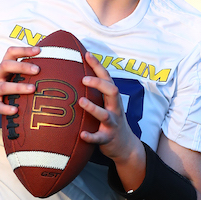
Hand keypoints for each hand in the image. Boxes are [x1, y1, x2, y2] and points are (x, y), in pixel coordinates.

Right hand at [0, 46, 39, 122]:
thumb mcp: (4, 77)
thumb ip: (18, 72)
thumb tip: (45, 68)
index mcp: (1, 69)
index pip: (10, 53)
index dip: (24, 50)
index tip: (38, 50)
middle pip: (6, 66)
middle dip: (22, 66)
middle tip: (37, 70)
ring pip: (3, 87)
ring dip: (18, 87)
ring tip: (32, 89)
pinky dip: (6, 108)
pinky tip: (16, 110)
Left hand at [78, 52, 143, 167]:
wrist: (125, 145)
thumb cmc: (110, 120)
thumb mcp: (106, 104)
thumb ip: (95, 92)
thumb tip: (75, 73)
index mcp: (112, 98)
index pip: (107, 78)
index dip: (98, 65)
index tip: (86, 54)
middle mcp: (114, 108)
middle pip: (112, 91)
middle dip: (99, 83)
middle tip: (83, 79)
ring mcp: (112, 124)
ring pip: (104, 115)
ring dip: (93, 108)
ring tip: (80, 102)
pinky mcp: (108, 139)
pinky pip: (99, 138)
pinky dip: (91, 136)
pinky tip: (81, 135)